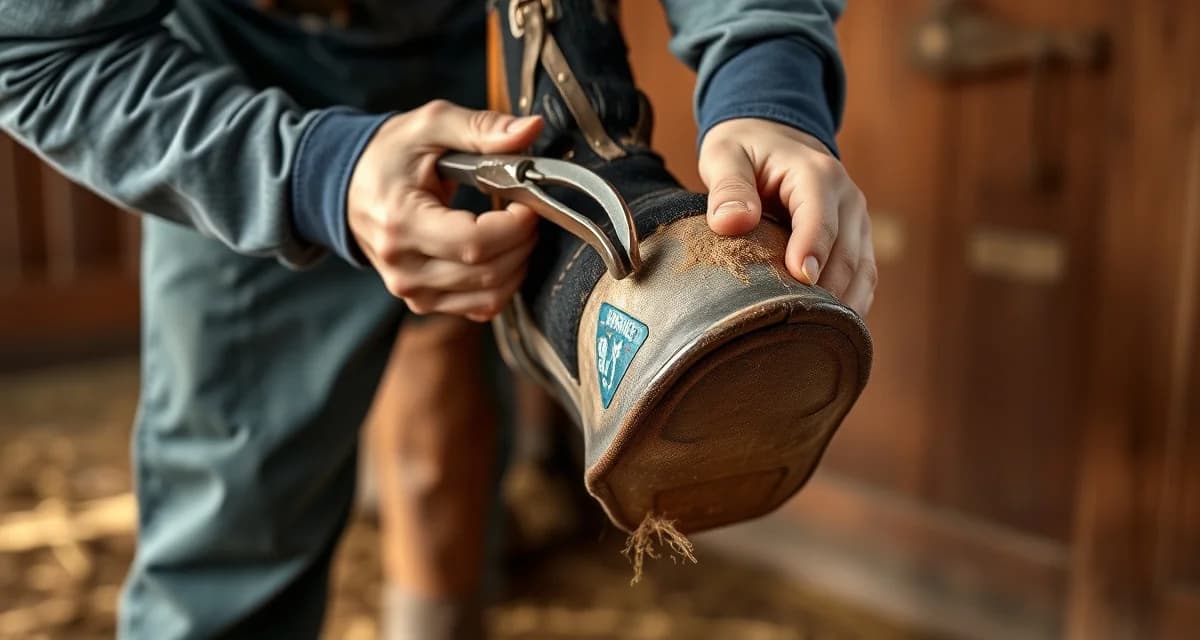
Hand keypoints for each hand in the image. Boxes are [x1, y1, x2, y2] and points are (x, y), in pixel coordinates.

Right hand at [348, 100, 543, 321]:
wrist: (348, 187)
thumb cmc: (389, 155)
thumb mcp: (431, 125)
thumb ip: (483, 128)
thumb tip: (531, 128)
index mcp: (401, 222)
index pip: (476, 244)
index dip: (516, 227)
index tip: (527, 202)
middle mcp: (403, 267)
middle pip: (489, 273)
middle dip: (523, 242)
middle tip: (526, 211)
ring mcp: (412, 291)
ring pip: (490, 297)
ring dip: (518, 264)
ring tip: (514, 229)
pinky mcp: (423, 302)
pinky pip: (481, 308)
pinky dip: (504, 283)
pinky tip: (500, 252)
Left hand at [699, 118, 875, 315]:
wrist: (774, 137)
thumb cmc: (747, 149)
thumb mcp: (726, 155)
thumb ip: (728, 187)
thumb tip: (731, 223)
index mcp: (817, 174)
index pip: (821, 218)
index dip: (813, 251)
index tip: (801, 281)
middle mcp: (848, 199)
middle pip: (847, 254)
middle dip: (826, 290)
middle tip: (798, 326)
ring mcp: (857, 222)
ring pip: (862, 271)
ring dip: (843, 305)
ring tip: (815, 339)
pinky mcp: (857, 241)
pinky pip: (864, 278)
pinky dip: (851, 304)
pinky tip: (830, 333)